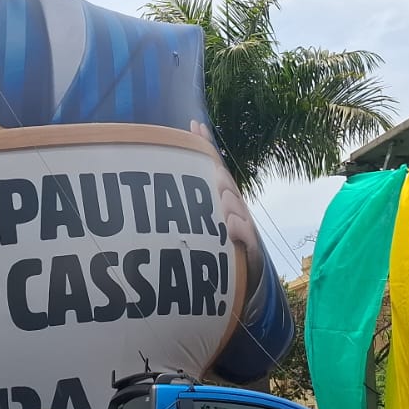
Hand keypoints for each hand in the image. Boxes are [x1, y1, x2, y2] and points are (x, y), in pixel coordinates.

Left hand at [190, 121, 263, 296]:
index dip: (204, 145)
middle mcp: (232, 206)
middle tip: (210, 176)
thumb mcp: (195, 226)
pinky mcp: (250, 247)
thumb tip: (158, 176)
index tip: (193, 126)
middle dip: (217, 175)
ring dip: (226, 198)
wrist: (238, 283)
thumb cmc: (211, 251)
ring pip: (234, 203)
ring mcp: (242, 224)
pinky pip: (245, 233)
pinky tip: (229, 224)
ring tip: (219, 201)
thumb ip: (183, 201)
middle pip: (224, 181)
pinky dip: (237, 226)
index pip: (211, 166)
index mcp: (218, 197)